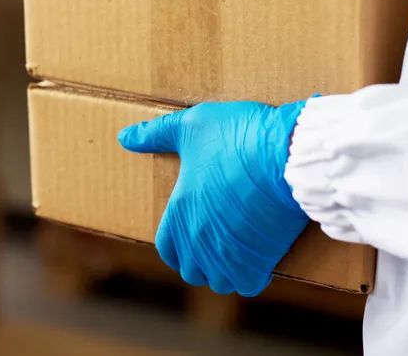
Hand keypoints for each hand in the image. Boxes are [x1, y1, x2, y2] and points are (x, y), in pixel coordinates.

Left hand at [118, 100, 309, 296]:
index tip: (191, 238)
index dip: (176, 247)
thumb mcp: (191, 123)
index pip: (167, 247)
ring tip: (237, 253)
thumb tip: (123, 138)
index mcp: (181, 209)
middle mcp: (199, 238)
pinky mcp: (258, 259)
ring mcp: (227, 252)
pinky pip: (247, 284)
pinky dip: (251, 276)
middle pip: (192, 270)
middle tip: (217, 243)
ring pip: (219, 281)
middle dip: (201, 261)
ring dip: (225, 271)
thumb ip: (156, 133)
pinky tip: (259, 259)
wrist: (283, 153)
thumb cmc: (237, 135)